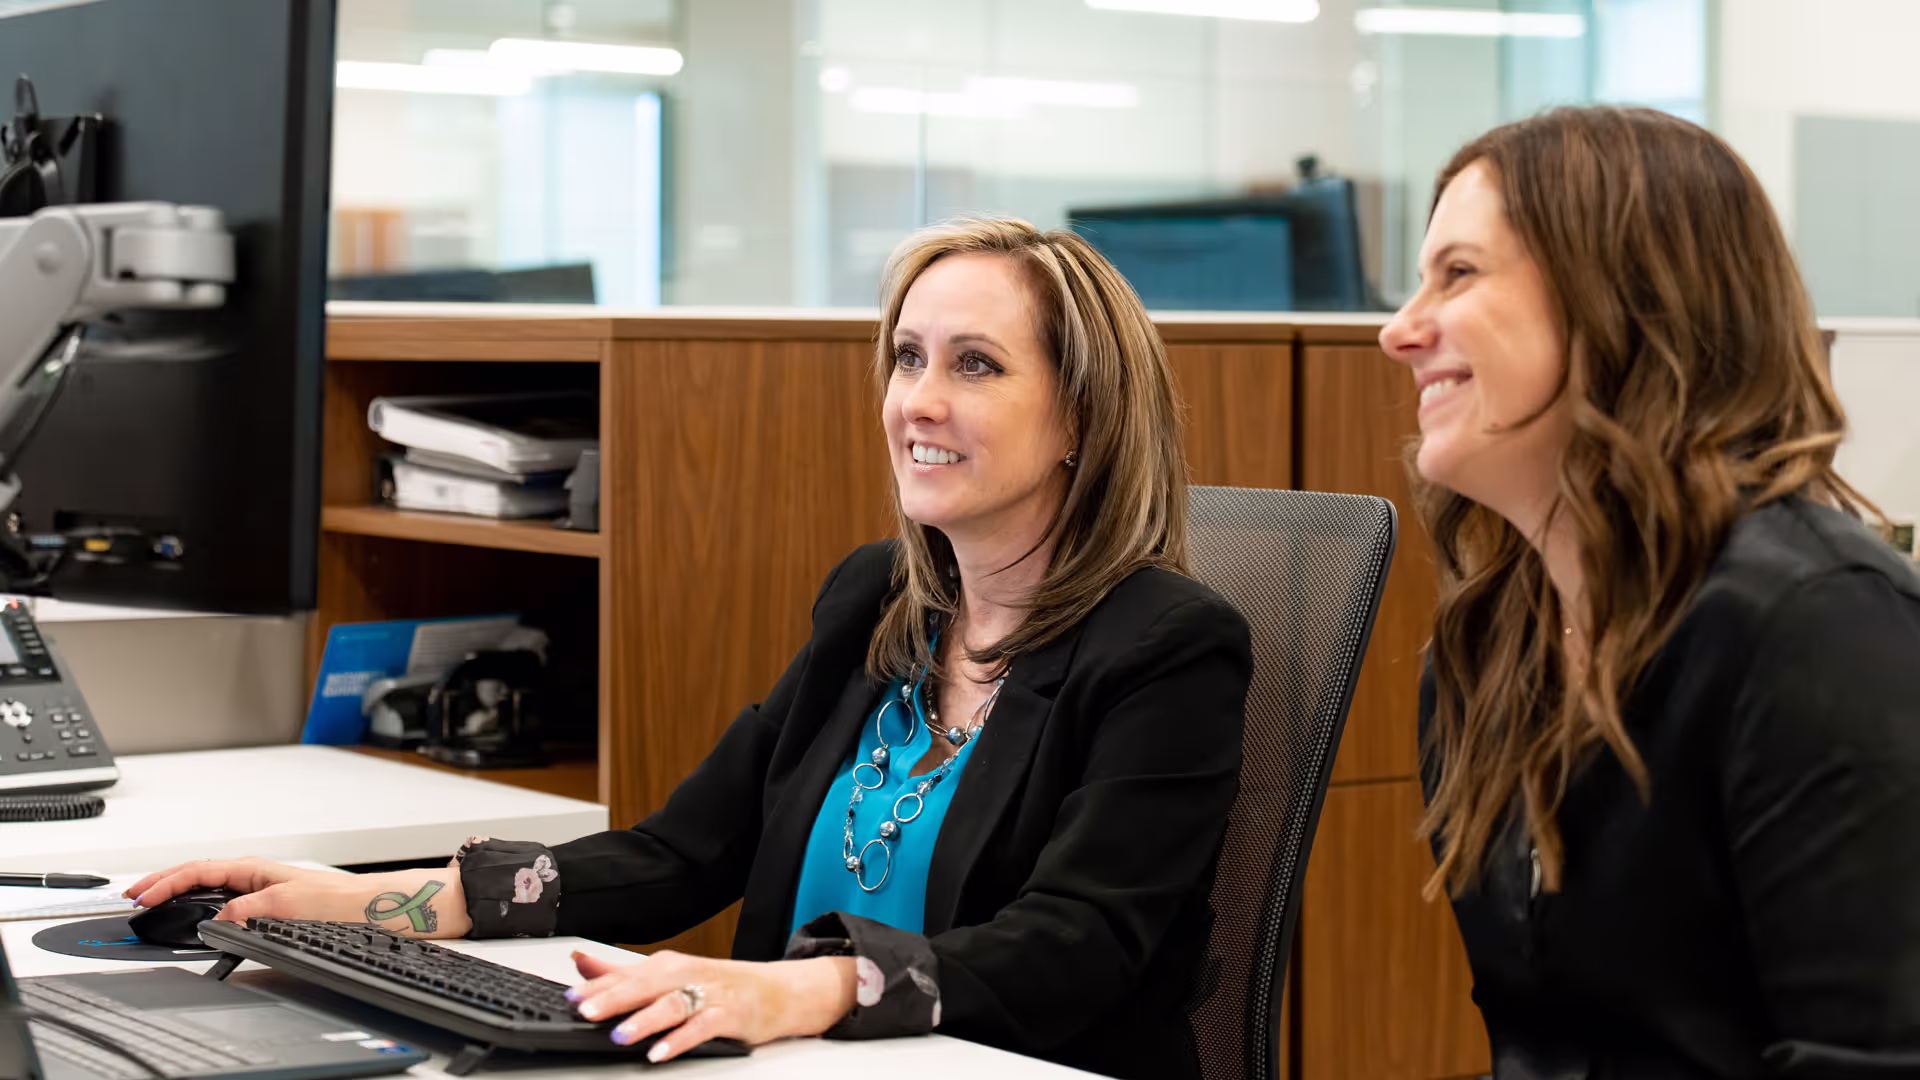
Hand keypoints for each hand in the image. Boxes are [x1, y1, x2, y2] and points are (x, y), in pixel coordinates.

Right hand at [123, 858, 470, 937]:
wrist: (382, 910)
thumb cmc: (345, 901)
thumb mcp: (290, 904)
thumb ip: (249, 909)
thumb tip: (218, 919)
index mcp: (256, 868)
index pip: (199, 869)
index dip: (165, 881)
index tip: (140, 895)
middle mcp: (259, 876)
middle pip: (199, 875)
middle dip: (164, 884)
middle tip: (135, 899)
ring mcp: (265, 891)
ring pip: (211, 889)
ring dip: (181, 895)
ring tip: (157, 906)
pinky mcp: (274, 908)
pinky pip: (227, 904)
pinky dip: (204, 909)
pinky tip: (200, 920)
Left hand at [567, 949, 856, 1061]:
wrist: (776, 991)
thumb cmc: (718, 986)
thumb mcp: (668, 976)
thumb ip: (621, 973)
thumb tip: (579, 963)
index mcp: (667, 966)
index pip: (626, 975)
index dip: (596, 987)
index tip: (569, 998)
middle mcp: (686, 976)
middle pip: (645, 985)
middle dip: (613, 998)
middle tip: (584, 1011)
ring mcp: (708, 995)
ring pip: (672, 1005)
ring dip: (644, 1020)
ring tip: (619, 1036)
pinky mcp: (728, 1016)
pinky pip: (701, 1028)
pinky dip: (679, 1040)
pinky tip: (661, 1052)